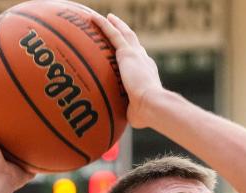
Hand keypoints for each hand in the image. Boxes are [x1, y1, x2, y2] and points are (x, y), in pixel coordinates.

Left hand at [94, 14, 164, 129]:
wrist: (152, 105)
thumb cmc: (147, 114)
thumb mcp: (137, 113)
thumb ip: (130, 112)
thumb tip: (125, 122)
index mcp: (147, 73)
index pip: (140, 60)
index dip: (134, 54)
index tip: (128, 51)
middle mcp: (143, 60)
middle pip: (134, 42)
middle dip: (126, 33)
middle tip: (118, 26)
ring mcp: (136, 55)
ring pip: (124, 34)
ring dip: (116, 24)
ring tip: (108, 17)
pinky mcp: (127, 53)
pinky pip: (113, 34)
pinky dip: (104, 25)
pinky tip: (93, 17)